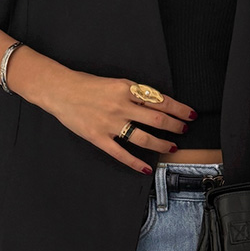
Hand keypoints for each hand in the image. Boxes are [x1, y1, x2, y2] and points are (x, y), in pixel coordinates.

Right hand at [49, 71, 196, 173]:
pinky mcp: (99, 138)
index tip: (190, 114)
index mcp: (127, 89)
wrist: (59, 90)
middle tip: (184, 130)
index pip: (160, 101)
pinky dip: (135, 163)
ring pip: (143, 138)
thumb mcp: (116, 82)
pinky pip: (121, 153)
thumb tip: (157, 103)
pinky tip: (146, 168)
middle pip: (157, 119)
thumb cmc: (86, 84)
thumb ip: (135, 93)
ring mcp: (110, 124)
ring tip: (172, 147)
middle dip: (175, 126)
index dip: (178, 109)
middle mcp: (121, 106)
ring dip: (161, 144)